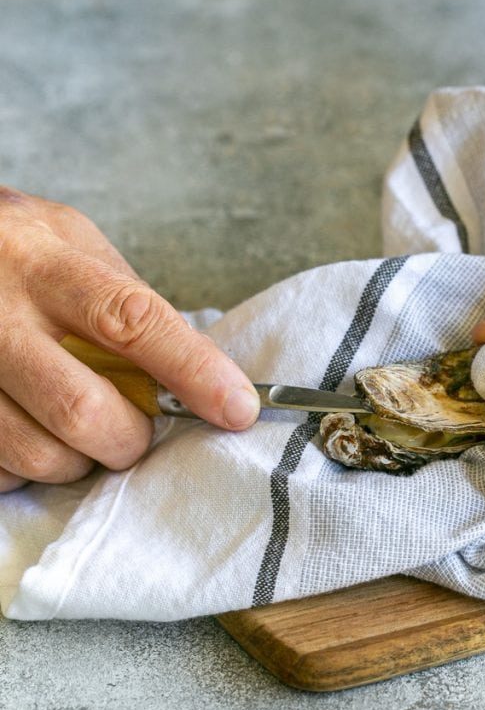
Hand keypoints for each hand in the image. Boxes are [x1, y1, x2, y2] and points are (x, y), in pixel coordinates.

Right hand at [0, 187, 259, 492]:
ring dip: (77, 460)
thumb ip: (125, 297)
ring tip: (74, 430)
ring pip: (39, 454)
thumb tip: (195, 366)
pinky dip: (26, 468)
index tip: (237, 408)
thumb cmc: (13, 247)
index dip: (192, 371)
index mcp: (42, 263)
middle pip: (82, 409)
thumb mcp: (70, 241)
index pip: (132, 321)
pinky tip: (28, 428)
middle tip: (133, 431)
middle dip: (128, 439)